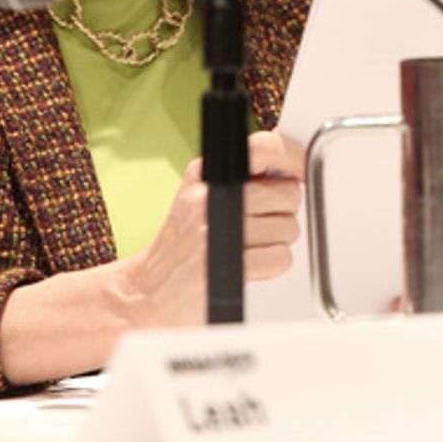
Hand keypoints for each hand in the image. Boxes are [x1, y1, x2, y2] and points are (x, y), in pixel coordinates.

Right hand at [0, 131, 305, 383]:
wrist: (148, 293)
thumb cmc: (182, 247)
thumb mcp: (200, 198)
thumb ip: (242, 181)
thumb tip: (292, 173)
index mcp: (205, 173)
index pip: (266, 148)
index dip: (291, 163)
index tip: (295, 176)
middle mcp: (208, 194)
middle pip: (288, 194)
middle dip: (283, 215)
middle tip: (259, 227)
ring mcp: (214, 228)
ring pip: (288, 228)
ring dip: (276, 244)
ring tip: (246, 249)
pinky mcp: (225, 263)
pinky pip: (280, 258)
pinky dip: (271, 267)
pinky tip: (246, 267)